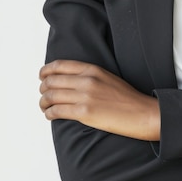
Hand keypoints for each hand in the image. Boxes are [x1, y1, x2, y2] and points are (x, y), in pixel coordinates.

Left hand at [39, 60, 160, 140]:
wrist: (139, 112)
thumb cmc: (125, 97)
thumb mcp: (107, 77)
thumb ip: (89, 76)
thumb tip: (69, 81)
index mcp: (92, 69)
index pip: (60, 65)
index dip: (46, 71)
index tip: (42, 76)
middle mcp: (86, 80)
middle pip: (52, 81)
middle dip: (43, 88)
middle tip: (43, 94)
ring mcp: (84, 96)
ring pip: (50, 96)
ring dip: (43, 102)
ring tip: (45, 106)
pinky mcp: (84, 113)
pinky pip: (57, 111)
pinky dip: (49, 113)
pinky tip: (51, 115)